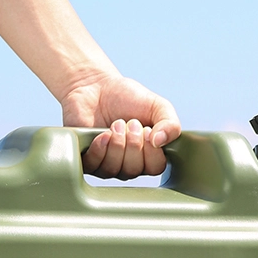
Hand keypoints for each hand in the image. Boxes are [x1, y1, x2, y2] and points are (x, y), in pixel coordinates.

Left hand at [61, 74, 180, 178]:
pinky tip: (102, 135)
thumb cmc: (127, 98)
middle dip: (133, 144)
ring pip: (114, 170)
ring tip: (115, 125)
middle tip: (130, 123)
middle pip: (134, 171)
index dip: (152, 151)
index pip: (155, 168)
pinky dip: (100, 149)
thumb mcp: (157, 106)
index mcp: (148, 155)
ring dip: (117, 145)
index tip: (147, 130)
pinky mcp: (87, 160)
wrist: (96, 86)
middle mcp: (127, 164)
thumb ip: (170, 124)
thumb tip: (160, 142)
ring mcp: (106, 164)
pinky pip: (94, 166)